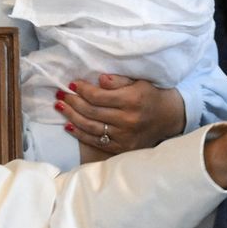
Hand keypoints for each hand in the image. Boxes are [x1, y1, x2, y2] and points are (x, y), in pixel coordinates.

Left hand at [57, 75, 186, 155]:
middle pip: (91, 111)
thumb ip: (118, 80)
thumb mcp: (137, 82)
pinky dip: (80, 134)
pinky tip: (68, 126)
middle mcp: (128, 119)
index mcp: (132, 100)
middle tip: (60, 95)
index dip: (82, 90)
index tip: (72, 84)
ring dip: (71, 117)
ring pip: (90, 127)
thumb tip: (98, 79)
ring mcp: (124, 136)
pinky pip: (96, 141)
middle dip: (72, 102)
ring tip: (60, 107)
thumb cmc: (149, 95)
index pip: (98, 96)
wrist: (167, 117)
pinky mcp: (122, 148)